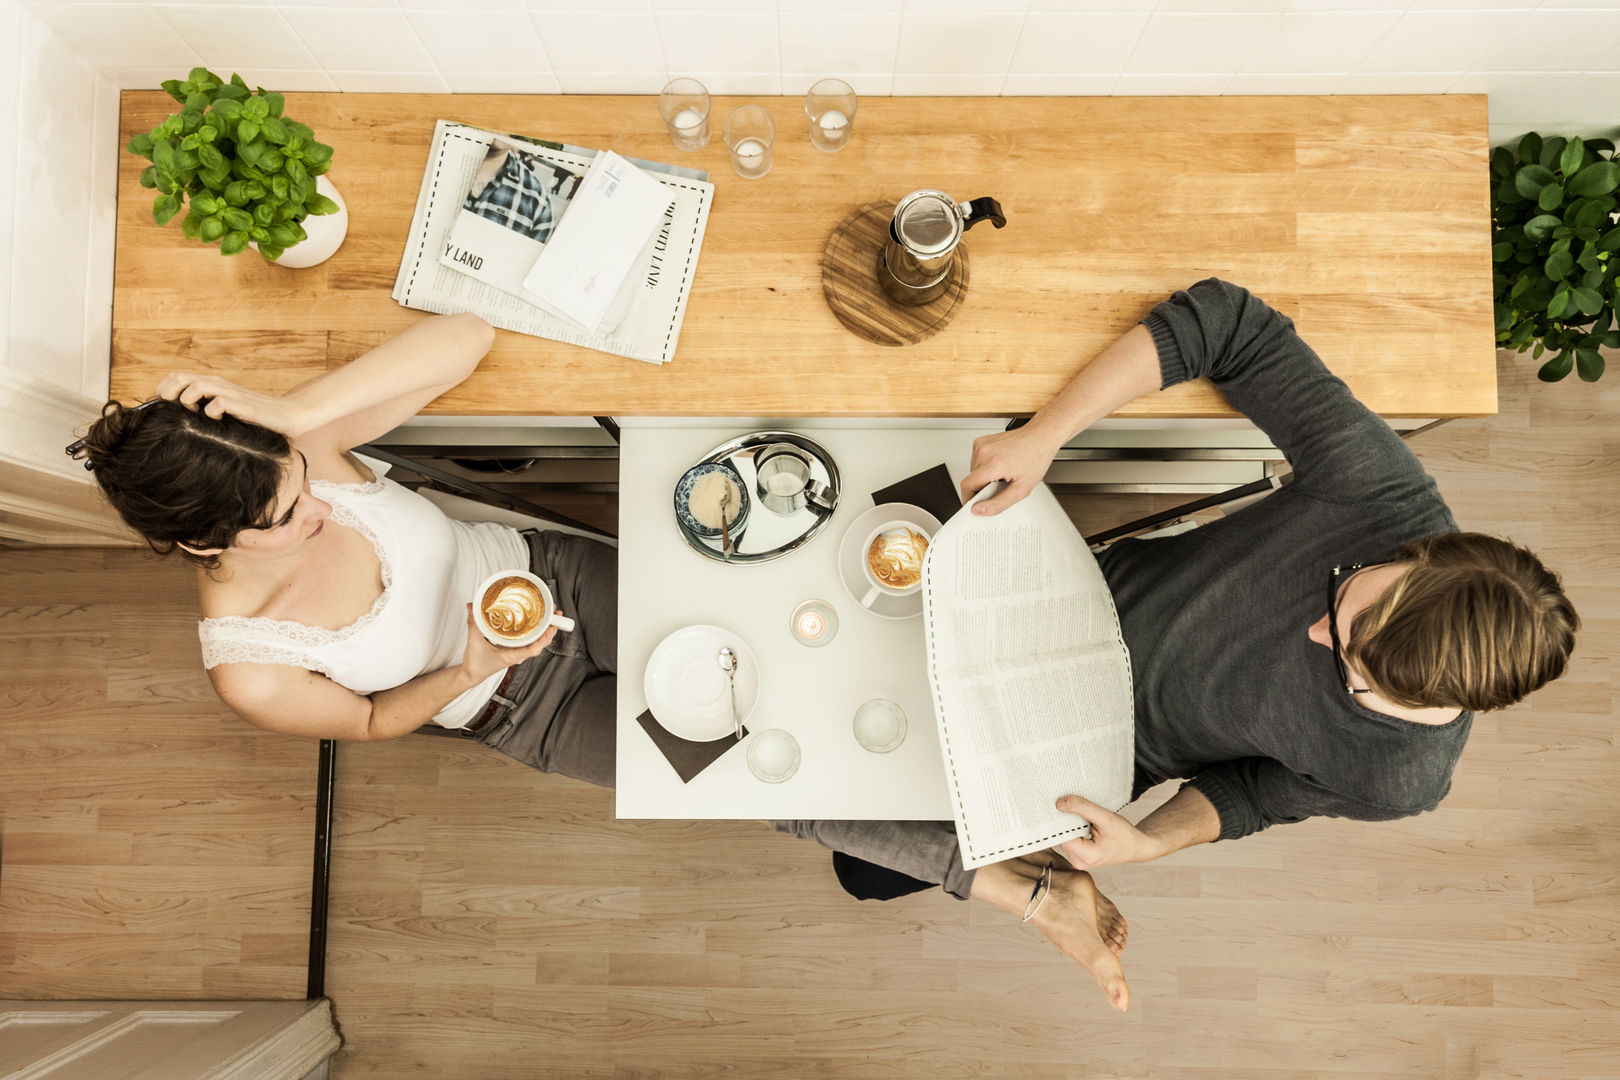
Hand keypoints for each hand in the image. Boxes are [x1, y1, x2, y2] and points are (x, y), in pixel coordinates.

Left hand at [155, 371, 302, 434]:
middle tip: (174, 411)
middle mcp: (219, 385)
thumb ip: (206, 408)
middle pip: (181, 377)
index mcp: (212, 384)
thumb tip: (176, 419)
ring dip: (188, 401)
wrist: (289, 416)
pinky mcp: (245, 406)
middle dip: (170, 394)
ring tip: (194, 413)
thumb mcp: (225, 410)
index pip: (176, 376)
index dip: (164, 390)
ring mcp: (232, 394)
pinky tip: (216, 421)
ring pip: (197, 386)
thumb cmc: (255, 417)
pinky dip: (211, 412)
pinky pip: (219, 403)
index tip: (164, 408)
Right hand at [459, 604, 555, 684]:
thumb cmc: (475, 665)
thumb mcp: (473, 642)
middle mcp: (517, 655)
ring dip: (545, 630)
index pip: (532, 650)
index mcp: (510, 656)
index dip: (543, 640)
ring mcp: (517, 653)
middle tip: (556, 614)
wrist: (472, 675)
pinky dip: (536, 632)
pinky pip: (529, 641)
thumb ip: (473, 623)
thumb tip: (472, 607)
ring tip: (551, 616)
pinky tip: (538, 623)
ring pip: (536, 642)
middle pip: (539, 643)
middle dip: (549, 629)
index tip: (550, 629)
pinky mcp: (514, 649)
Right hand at [959, 420, 1065, 515]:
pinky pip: (975, 460)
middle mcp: (984, 452)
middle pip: (970, 479)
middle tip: (999, 488)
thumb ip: (998, 503)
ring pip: (972, 470)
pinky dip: (984, 466)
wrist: (1041, 436)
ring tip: (1001, 474)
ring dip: (983, 477)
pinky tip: (999, 464)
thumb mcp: (1021, 489)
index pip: (967, 486)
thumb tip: (979, 510)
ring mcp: (981, 444)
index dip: (968, 499)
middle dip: (981, 488)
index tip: (974, 505)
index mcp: (993, 464)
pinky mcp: (981, 441)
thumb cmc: (1036, 458)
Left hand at [1054, 795, 1165, 870]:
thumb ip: (1083, 808)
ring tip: (1083, 818)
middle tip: (1073, 808)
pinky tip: (1082, 824)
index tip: (1059, 804)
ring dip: (1069, 825)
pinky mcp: (1077, 856)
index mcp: (1086, 856)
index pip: (1061, 835)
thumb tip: (1059, 804)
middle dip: (1065, 822)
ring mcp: (1077, 861)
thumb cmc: (1124, 834)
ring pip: (1063, 838)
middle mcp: (1079, 862)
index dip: (1059, 819)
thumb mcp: (1105, 817)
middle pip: (1061, 837)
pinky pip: (1068, 840)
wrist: (1135, 846)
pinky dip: (1072, 830)